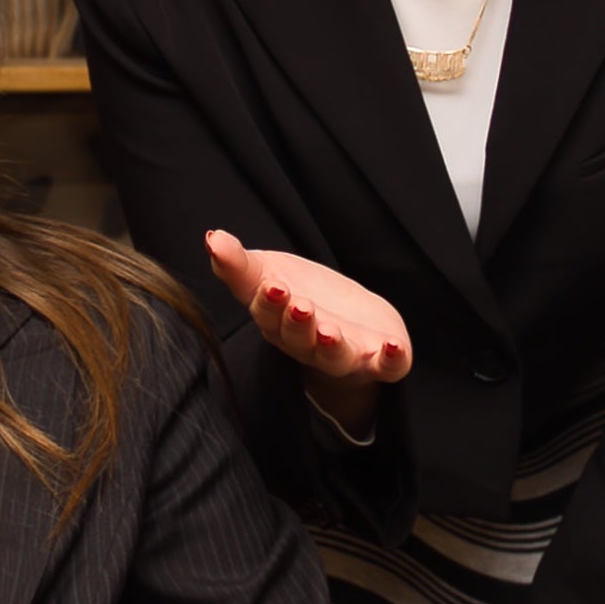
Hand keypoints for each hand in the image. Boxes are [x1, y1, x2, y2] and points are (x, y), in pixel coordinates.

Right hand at [205, 229, 410, 429]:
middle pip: (299, 339)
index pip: (268, 315)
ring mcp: (345, 354)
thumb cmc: (300, 297)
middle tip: (299, 305)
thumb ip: (238, 263)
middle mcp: (308, 345)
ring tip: (328, 331)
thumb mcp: (267, 274)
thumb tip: (212, 237)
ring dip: (331, 346)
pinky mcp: (380, 359)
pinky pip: (388, 367)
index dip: (269, 304)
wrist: (348, 323)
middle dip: (298, 324)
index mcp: (277, 324)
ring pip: (335, 356)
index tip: (272, 285)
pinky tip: (392, 347)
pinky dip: (391, 360)